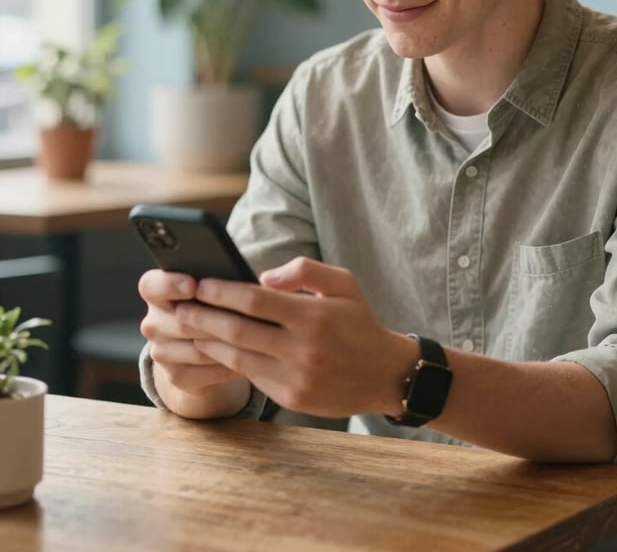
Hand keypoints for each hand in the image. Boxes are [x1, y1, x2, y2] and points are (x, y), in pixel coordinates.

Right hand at [138, 268, 242, 396]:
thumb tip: (254, 279)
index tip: (193, 285)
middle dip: (215, 319)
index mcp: (156, 291)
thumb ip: (219, 279)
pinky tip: (248, 359)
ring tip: (254, 339)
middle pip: (181, 321)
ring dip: (226, 345)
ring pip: (196, 349)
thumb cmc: (214, 304)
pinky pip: (204, 372)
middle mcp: (153, 322)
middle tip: (245, 316)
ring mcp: (160, 352)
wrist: (204, 347)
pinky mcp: (175, 376)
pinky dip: (227, 366)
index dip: (170, 284)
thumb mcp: (213, 287)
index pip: (151, 285)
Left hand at [177, 257, 417, 418]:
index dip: (222, 291)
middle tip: (180, 305)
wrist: (384, 374)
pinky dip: (228, 360)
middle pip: (237, 330)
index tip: (200, 282)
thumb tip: (263, 278)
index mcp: (313, 316)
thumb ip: (304, 271)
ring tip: (187, 327)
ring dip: (208, 341)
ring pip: (237, 356)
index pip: (255, 300)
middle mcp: (302, 349)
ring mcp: (295, 377)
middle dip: (203, 316)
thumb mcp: (344, 283)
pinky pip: (251, 375)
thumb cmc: (359, 322)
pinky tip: (213, 348)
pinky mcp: (290, 398)